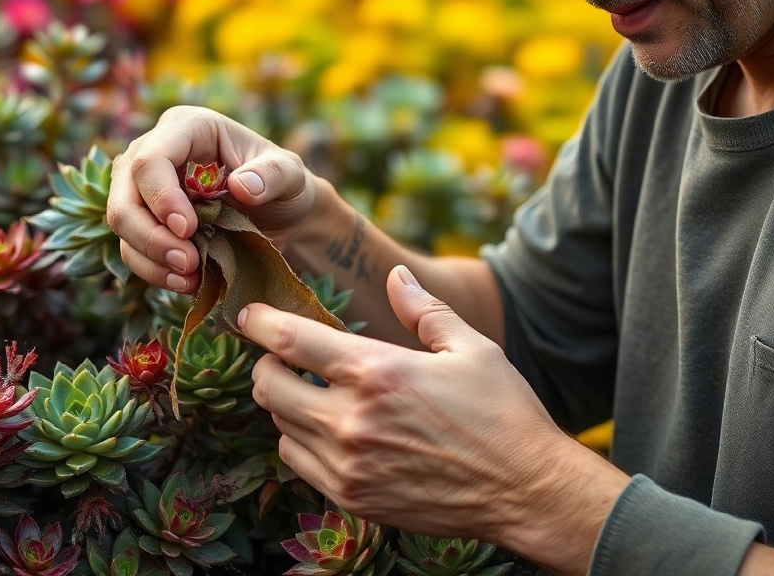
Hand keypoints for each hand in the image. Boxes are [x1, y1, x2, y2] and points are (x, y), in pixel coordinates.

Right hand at [107, 106, 316, 292]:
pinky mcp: (144, 219)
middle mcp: (154, 151)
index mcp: (187, 127)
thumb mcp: (292, 175)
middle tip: (188, 262)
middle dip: (151, 235)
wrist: (281, 216)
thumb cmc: (283, 186)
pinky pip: (131, 248)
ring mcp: (142, 187)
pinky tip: (186, 282)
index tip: (189, 230)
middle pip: (124, 195)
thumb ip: (273, 174)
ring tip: (190, 276)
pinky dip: (154, 270)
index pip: (151, 159)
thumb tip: (241, 185)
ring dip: (151, 257)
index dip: (162, 197)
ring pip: (121, 224)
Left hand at [242, 264, 625, 566]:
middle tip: (281, 357)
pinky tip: (328, 430)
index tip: (247, 315)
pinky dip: (300, 443)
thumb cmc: (503, 412)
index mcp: (378, 373)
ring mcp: (349, 466)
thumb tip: (396, 274)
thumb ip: (423, 309)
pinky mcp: (354, 498)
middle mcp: (353, 421)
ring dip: (285, 405)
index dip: (259, 323)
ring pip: (280, 428)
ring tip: (310, 392)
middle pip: (269, 387)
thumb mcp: (470, 347)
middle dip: (266, 365)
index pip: (290, 341)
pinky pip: (299, 464)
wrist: (526, 490)